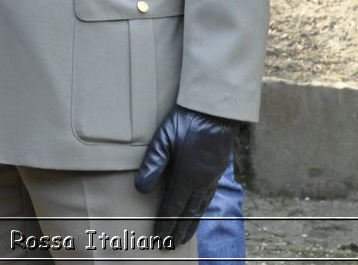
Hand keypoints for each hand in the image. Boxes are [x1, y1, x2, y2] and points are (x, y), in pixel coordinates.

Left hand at [134, 105, 239, 248]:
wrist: (215, 112)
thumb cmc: (186, 122)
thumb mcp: (164, 139)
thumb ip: (153, 164)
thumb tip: (141, 189)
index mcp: (187, 176)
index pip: (173, 207)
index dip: (165, 224)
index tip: (159, 238)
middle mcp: (201, 182)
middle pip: (188, 213)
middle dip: (177, 231)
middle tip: (169, 246)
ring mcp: (210, 179)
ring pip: (199, 209)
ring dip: (190, 225)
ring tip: (182, 238)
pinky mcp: (216, 173)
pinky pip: (207, 200)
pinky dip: (200, 212)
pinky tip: (197, 215)